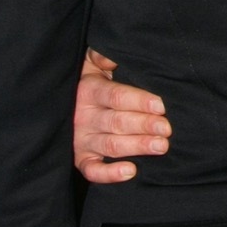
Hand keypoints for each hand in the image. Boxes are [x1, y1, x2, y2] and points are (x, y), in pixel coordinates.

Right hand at [74, 48, 170, 183]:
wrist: (60, 105)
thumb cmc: (89, 80)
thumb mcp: (92, 63)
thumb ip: (103, 56)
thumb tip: (114, 52)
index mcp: (89, 90)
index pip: (116, 96)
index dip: (138, 101)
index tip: (161, 105)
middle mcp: (83, 116)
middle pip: (117, 122)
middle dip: (144, 125)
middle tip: (167, 129)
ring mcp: (81, 140)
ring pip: (111, 145)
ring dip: (136, 146)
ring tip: (161, 146)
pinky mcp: (80, 159)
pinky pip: (92, 171)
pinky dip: (109, 174)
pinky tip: (131, 171)